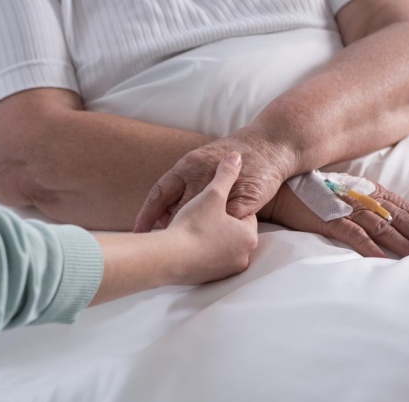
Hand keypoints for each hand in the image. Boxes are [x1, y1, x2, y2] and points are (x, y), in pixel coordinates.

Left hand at [134, 130, 294, 232]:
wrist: (271, 145)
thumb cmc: (232, 156)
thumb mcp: (200, 162)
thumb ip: (182, 183)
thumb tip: (161, 208)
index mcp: (188, 166)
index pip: (160, 193)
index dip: (147, 214)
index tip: (137, 232)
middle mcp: (202, 175)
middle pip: (178, 211)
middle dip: (169, 229)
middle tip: (158, 245)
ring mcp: (224, 190)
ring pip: (201, 220)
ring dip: (193, 234)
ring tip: (184, 248)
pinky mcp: (244, 202)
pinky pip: (226, 223)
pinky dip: (218, 234)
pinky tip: (213, 244)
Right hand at [165, 151, 257, 283]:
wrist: (168, 260)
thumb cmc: (194, 226)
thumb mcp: (212, 194)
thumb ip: (226, 175)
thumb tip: (235, 156)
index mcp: (248, 236)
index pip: (244, 215)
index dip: (226, 206)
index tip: (212, 203)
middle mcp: (243, 256)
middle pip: (231, 232)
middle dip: (217, 222)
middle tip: (200, 214)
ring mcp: (226, 271)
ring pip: (218, 247)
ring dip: (208, 237)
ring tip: (191, 227)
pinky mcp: (209, 279)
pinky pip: (207, 261)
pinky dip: (199, 252)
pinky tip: (185, 243)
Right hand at [260, 181, 408, 256]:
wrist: (279, 190)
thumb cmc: (307, 191)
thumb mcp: (340, 190)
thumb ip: (360, 200)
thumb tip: (378, 216)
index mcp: (365, 189)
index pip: (401, 206)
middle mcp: (360, 197)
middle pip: (397, 218)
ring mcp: (345, 208)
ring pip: (382, 227)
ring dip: (401, 244)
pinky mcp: (329, 220)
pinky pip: (354, 235)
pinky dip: (369, 248)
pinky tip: (381, 260)